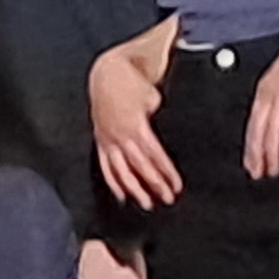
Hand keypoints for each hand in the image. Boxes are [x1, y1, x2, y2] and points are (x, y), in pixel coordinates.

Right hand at [92, 41, 180, 209]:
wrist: (106, 74)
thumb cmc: (132, 83)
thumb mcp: (153, 97)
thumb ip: (161, 117)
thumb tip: (177, 132)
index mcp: (135, 126)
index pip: (154, 156)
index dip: (166, 173)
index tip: (176, 186)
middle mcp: (120, 136)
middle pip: (139, 167)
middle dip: (154, 185)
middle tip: (166, 199)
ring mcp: (108, 141)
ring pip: (121, 171)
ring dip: (134, 189)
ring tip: (145, 204)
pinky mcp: (101, 142)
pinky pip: (106, 166)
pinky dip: (113, 182)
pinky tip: (121, 194)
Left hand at [245, 15, 278, 180]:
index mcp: (264, 89)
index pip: (252, 123)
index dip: (250, 145)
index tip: (250, 162)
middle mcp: (268, 92)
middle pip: (257, 129)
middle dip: (256, 154)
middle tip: (257, 174)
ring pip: (271, 129)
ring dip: (271, 152)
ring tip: (272, 170)